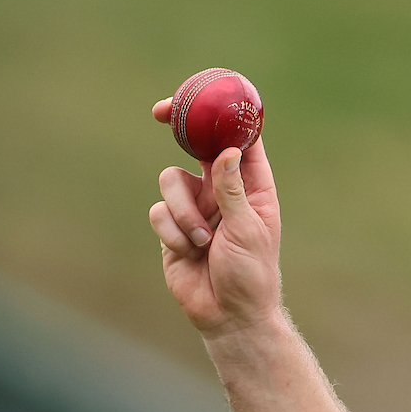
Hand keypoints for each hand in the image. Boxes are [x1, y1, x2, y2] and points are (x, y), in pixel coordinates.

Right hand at [147, 98, 283, 337]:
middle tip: (160, 111)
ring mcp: (195, 207)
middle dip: (177, 128)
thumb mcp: (248, 229)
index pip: (238, 139)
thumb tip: (227, 150)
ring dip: (183, 212)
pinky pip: (159, 212)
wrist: (228, 316)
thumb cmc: (252, 275)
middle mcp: (221, 190)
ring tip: (202, 241)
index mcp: (251, 186)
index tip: (204, 95)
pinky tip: (189, 253)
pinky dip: (173, 233)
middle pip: (194, 146)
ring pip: (169, 181)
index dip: (221, 114)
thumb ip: (233, 189)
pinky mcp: (172, 227)